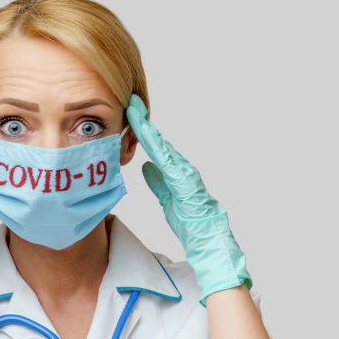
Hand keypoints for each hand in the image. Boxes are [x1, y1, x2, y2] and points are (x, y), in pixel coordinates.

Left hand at [125, 93, 251, 304]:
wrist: (207, 236)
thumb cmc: (190, 220)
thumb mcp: (166, 198)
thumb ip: (157, 182)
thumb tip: (145, 167)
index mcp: (176, 171)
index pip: (156, 148)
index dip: (143, 131)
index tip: (131, 115)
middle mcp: (181, 167)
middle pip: (158, 141)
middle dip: (144, 122)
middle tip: (131, 103)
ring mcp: (184, 172)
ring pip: (162, 146)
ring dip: (148, 129)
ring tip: (135, 112)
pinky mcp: (185, 180)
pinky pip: (167, 160)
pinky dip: (156, 147)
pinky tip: (146, 135)